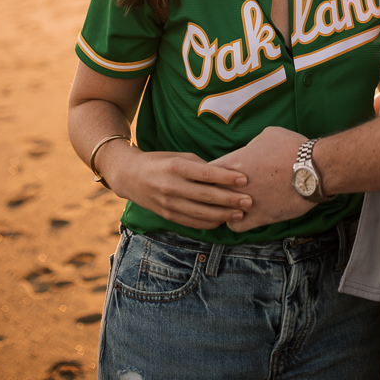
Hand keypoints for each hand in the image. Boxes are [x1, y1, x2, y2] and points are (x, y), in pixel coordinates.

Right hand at [103, 142, 251, 229]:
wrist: (131, 176)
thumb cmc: (161, 162)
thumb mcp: (180, 156)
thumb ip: (200, 166)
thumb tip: (225, 176)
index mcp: (177, 167)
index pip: (207, 174)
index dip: (227, 178)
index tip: (244, 179)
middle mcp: (172, 186)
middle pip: (206, 196)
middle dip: (230, 200)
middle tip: (249, 201)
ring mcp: (168, 203)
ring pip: (200, 213)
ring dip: (223, 215)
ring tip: (240, 214)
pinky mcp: (167, 215)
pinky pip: (191, 222)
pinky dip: (208, 222)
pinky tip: (221, 220)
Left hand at [211, 127, 313, 230]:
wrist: (313, 169)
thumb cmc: (291, 147)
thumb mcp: (267, 135)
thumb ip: (250, 146)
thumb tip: (248, 151)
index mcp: (233, 163)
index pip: (203, 172)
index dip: (205, 174)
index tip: (212, 174)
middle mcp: (234, 185)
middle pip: (207, 193)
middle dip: (211, 192)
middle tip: (218, 190)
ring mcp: (245, 204)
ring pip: (219, 212)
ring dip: (223, 208)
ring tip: (229, 204)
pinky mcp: (259, 218)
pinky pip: (235, 226)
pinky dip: (236, 222)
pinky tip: (242, 215)